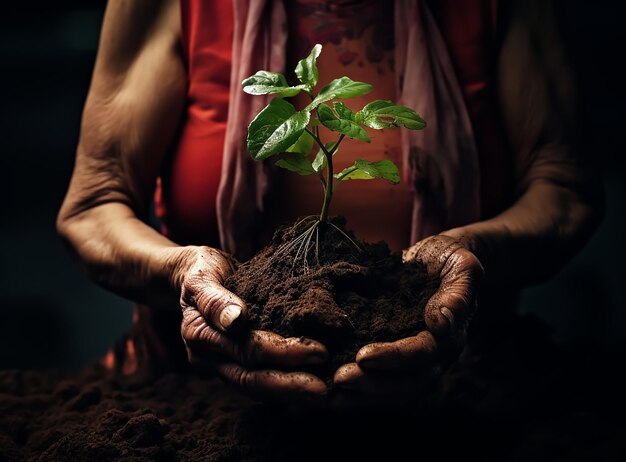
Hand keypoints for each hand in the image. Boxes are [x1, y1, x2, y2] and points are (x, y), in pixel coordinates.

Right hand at [176, 246, 328, 403]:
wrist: (197, 274)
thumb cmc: (203, 270)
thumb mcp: (202, 275)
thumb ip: (215, 298)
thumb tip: (236, 320)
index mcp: (200, 336)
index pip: (246, 350)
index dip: (283, 353)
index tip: (319, 352)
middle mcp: (208, 359)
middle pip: (251, 380)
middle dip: (290, 385)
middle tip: (325, 388)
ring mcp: (220, 367)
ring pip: (256, 389)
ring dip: (290, 393)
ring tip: (323, 393)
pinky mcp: (233, 368)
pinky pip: (259, 385)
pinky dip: (284, 388)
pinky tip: (310, 386)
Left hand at [333, 235, 482, 406]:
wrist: (439, 262)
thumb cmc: (450, 260)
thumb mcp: (462, 265)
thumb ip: (458, 292)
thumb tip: (441, 322)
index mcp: (449, 337)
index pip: (423, 355)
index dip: (394, 358)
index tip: (363, 356)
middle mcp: (433, 358)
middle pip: (406, 384)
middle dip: (372, 385)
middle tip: (339, 379)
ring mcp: (414, 362)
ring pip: (391, 391)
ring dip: (360, 395)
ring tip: (328, 393)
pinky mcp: (395, 359)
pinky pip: (378, 381)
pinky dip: (355, 390)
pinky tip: (328, 388)